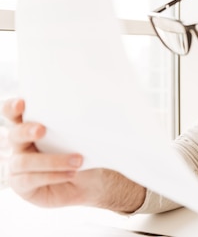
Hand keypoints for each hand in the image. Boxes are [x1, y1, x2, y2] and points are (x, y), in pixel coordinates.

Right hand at [1, 98, 144, 210]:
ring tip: (78, 161)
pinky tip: (70, 174)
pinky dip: (52, 175)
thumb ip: (78, 123)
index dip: (12, 108)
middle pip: (13, 135)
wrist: (91, 180)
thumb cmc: (84, 151)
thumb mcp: (82, 135)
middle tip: (42, 130)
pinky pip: (29, 180)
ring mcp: (18, 166)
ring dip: (52, 160)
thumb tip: (93, 107)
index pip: (13, 113)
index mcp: (31, 125)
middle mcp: (21, 145)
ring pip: (23, 162)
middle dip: (26, 131)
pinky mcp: (22, 185)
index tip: (22, 103)